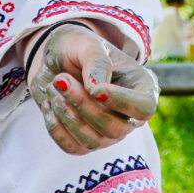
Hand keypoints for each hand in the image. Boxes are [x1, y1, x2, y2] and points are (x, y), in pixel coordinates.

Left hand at [28, 22, 159, 155]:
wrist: (55, 59)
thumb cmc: (78, 47)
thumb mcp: (87, 44)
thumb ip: (96, 63)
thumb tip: (94, 90)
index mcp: (141, 87)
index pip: (144, 107)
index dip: (121, 102)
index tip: (94, 89)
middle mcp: (129, 115)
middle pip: (116, 128)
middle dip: (84, 106)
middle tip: (61, 79)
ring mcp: (108, 132)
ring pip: (93, 141)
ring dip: (68, 116)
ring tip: (53, 87)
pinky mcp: (85, 141)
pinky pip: (73, 147)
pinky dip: (56, 128)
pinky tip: (49, 104)